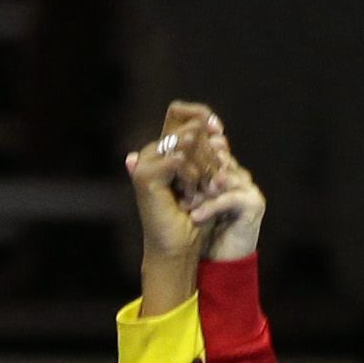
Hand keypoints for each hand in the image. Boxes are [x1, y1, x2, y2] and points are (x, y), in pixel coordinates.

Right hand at [126, 119, 204, 311]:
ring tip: (206, 190)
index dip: (202, 117)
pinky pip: (179, 160)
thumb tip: (219, 132)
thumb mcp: (207, 181)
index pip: (179, 112)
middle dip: (210, 153)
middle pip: (189, 127)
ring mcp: (144, 162)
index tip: (220, 132)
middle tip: (215, 180)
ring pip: (187, 141)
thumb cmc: (194, 220)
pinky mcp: (144, 176)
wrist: (178, 249)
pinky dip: (192, 177)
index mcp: (162, 150)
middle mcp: (150, 152)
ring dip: (204, 167)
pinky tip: (192, 195)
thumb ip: (210, 154)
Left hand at [165, 101, 264, 262]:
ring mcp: (247, 185)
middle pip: (214, 155)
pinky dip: (211, 207)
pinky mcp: (254, 203)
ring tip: (184, 204)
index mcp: (219, 165)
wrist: (219, 262)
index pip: (203, 144)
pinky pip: (230, 198)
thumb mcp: (174, 198)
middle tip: (174, 185)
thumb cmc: (197, 231)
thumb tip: (129, 157)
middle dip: (192, 171)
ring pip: (221, 175)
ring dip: (200, 190)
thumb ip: (159, 175)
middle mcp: (235, 171)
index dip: (185, 154)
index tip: (168, 170)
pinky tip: (195, 216)